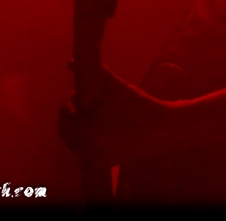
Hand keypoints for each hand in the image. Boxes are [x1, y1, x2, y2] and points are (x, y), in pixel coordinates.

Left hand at [58, 63, 176, 164]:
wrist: (161, 128)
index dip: (70, 102)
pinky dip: (88, 141)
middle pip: (66, 131)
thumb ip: (90, 72)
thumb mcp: (112, 84)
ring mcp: (96, 158)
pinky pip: (87, 152)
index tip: (82, 95)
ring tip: (94, 115)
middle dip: (72, 117)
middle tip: (87, 106)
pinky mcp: (105, 163)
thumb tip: (69, 62)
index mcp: (85, 129)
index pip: (64, 115)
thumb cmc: (134, 103)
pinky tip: (101, 128)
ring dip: (78, 129)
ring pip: (75, 142)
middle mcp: (87, 148)